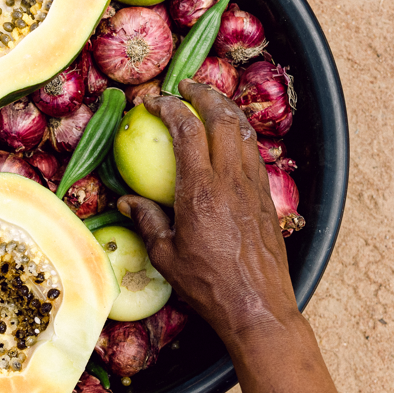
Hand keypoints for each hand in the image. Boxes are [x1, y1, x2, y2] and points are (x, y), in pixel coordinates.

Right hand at [117, 79, 300, 344]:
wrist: (257, 306)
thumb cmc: (208, 286)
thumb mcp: (166, 256)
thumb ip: (146, 221)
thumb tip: (126, 202)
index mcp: (200, 190)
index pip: (186, 129)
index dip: (169, 106)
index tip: (153, 100)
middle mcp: (230, 180)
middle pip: (222, 117)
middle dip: (204, 93)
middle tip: (187, 86)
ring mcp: (253, 186)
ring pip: (243, 131)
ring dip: (226, 109)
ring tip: (210, 103)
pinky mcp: (267, 197)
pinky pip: (254, 153)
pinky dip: (240, 135)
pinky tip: (230, 140)